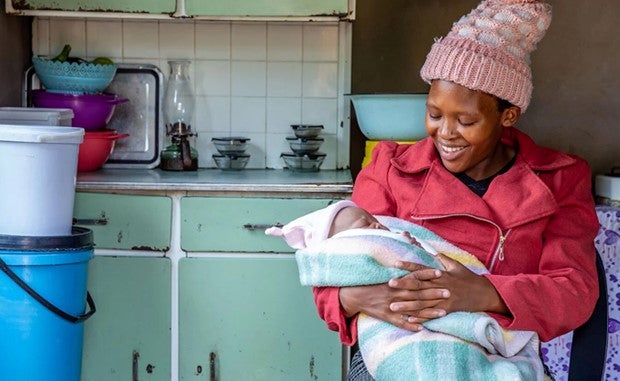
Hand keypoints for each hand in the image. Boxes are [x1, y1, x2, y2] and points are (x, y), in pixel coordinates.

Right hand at [339, 263, 445, 331]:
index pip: (414, 276)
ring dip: (429, 311)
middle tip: (449, 292)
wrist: (354, 295)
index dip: (427, 274)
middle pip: (418, 293)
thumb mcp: (382, 272)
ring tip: (444, 312)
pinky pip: (400, 322)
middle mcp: (395, 292)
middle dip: (435, 293)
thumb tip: (409, 261)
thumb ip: (397, 269)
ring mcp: (392, 305)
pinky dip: (411, 325)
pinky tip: (422, 328)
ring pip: (414, 309)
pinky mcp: (387, 316)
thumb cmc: (369, 282)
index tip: (440, 272)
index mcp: (395, 281)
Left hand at [390, 254, 507, 317]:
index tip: (395, 264)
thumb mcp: (457, 265)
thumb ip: (443, 259)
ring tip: (393, 306)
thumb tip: (433, 252)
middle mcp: (440, 285)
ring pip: (422, 302)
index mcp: (441, 274)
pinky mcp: (448, 309)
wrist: (486, 294)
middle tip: (389, 285)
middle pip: (419, 285)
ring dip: (407, 304)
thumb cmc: (470, 278)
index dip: (408, 266)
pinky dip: (421, 317)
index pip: (421, 268)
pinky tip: (409, 319)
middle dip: (403, 285)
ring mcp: (444, 298)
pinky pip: (432, 314)